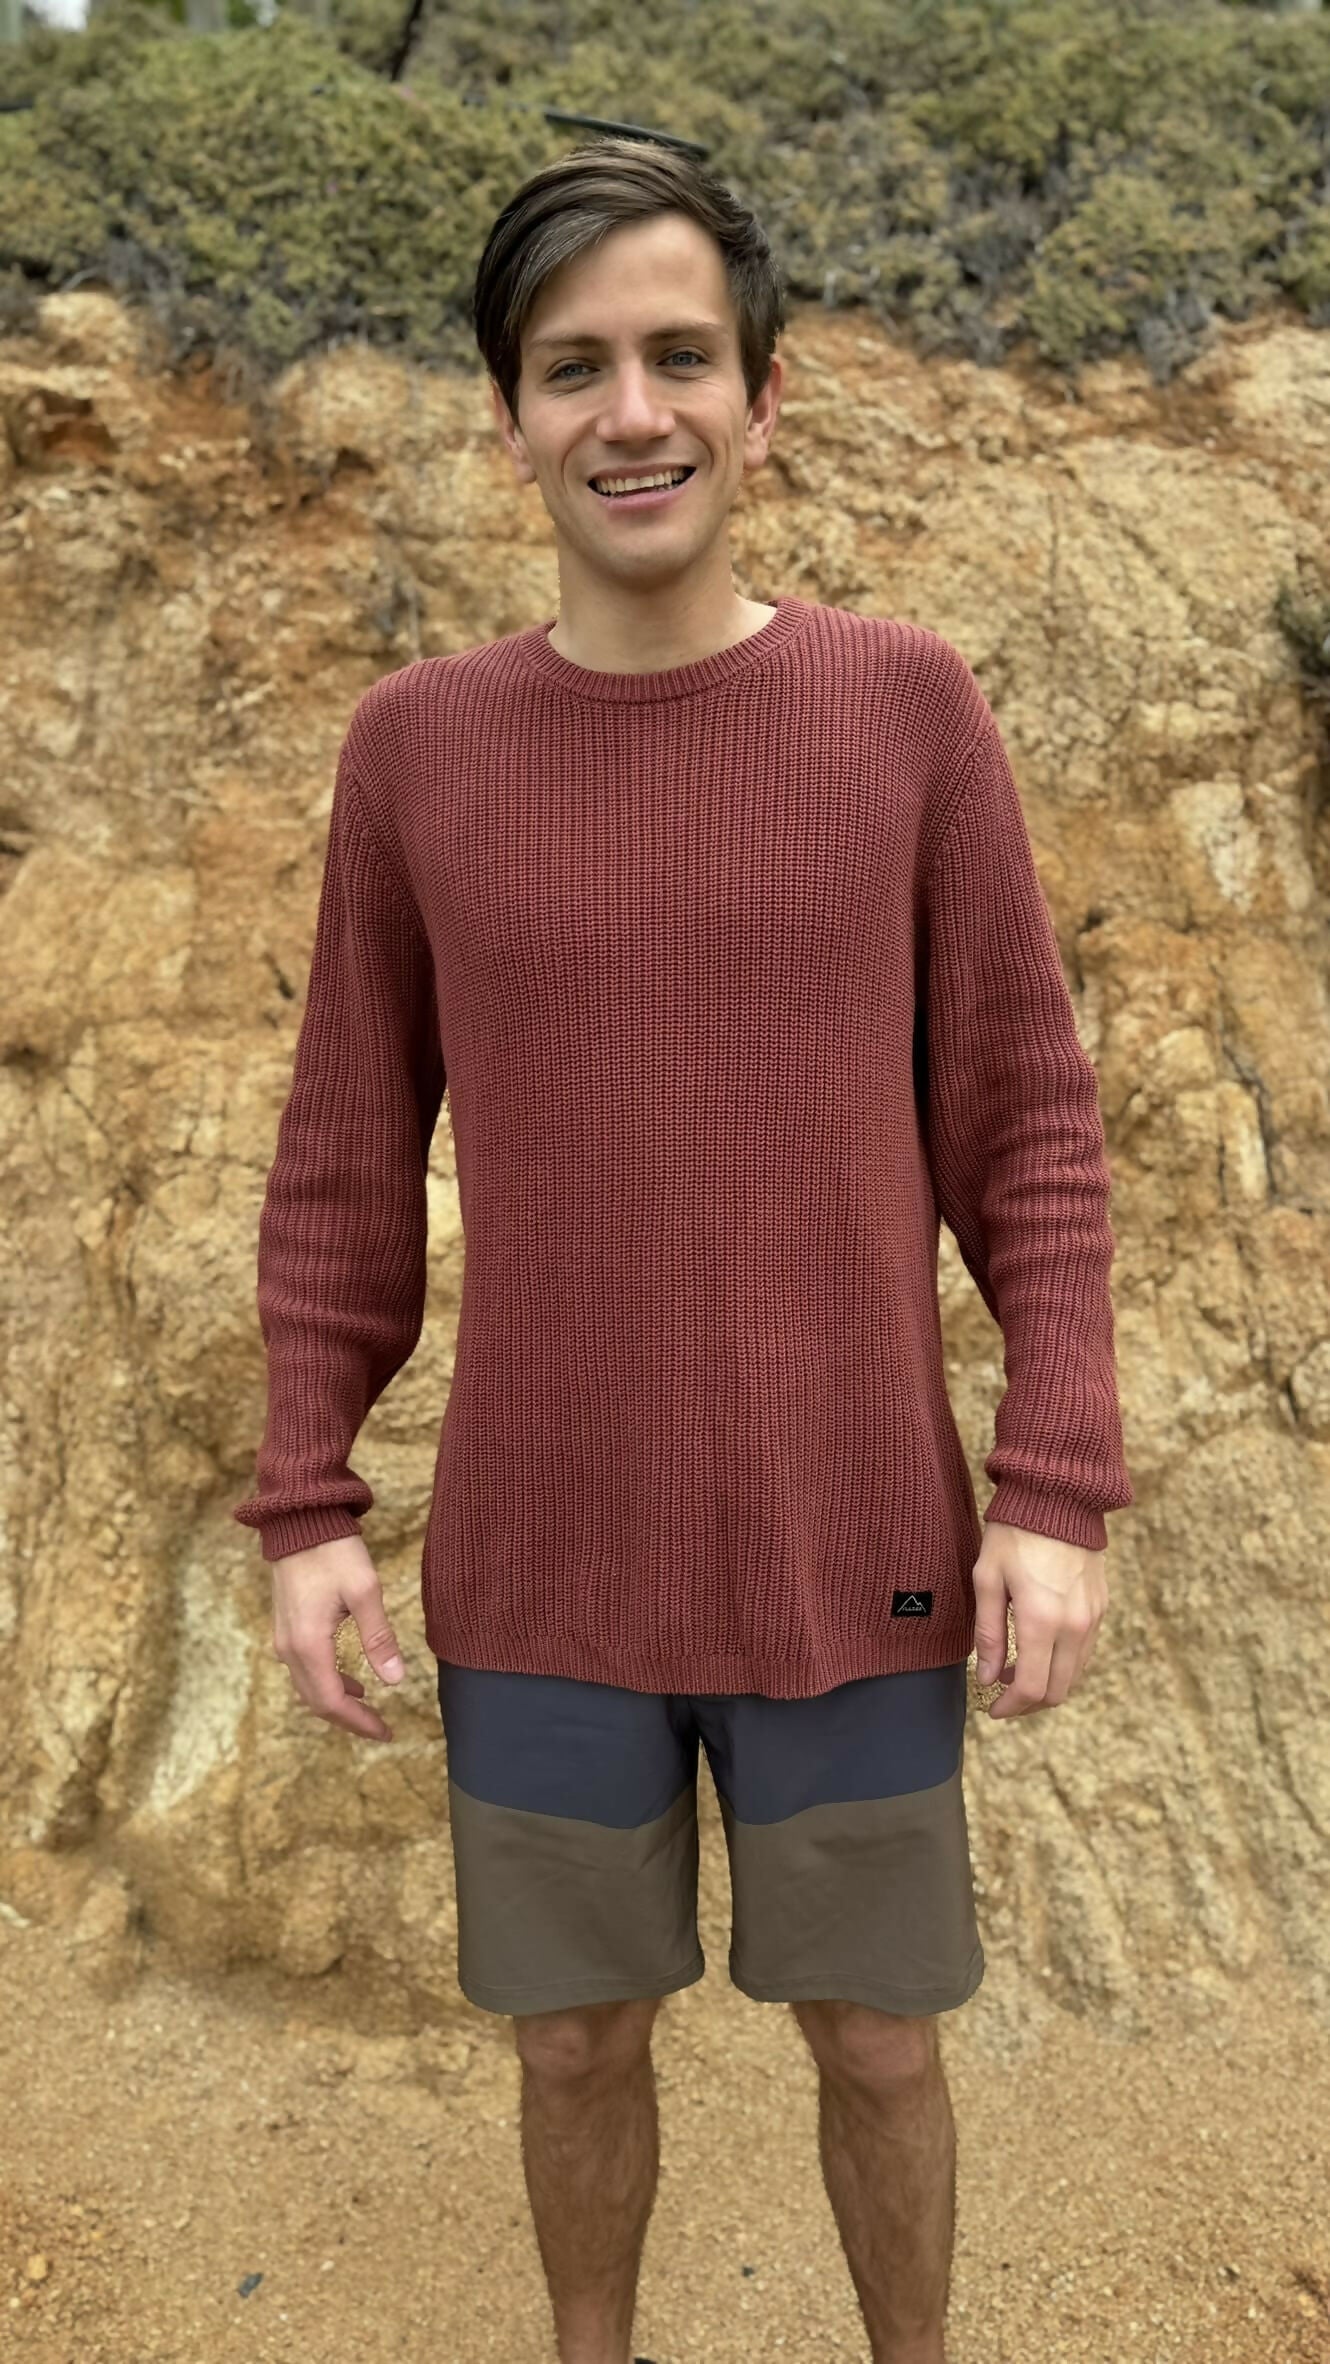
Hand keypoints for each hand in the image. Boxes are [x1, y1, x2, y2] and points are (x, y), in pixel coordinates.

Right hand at [270, 1533, 406, 1743]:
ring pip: (307, 1687)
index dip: (359, 1723)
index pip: (332, 1701)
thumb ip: (379, 1637)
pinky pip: (303, 1670)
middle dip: (348, 1720)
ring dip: (336, 1702)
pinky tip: (349, 1679)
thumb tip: (395, 1680)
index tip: (386, 1732)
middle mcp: (289, 1648)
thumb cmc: (334, 1550)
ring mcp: (283, 1638)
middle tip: (381, 1729)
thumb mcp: (365, 1591)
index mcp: (309, 1644)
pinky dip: (326, 1683)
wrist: (299, 1520)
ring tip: (368, 1708)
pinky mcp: (285, 1627)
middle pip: (316, 1701)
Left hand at [972, 1520, 1106, 1718]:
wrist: (1059, 1496)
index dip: (1009, 1707)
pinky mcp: (1101, 1608)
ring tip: (1015, 1671)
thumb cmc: (1014, 1533)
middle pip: (1057, 1691)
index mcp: (1041, 1620)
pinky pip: (1084, 1653)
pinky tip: (1038, 1650)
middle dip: (1027, 1704)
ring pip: (1074, 1676)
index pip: (1030, 1688)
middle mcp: (1074, 1625)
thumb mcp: (987, 1578)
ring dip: (1046, 1685)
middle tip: (1002, 1695)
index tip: (991, 1709)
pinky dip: (1062, 1665)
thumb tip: (987, 1677)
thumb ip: (988, 1633)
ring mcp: (1092, 1618)